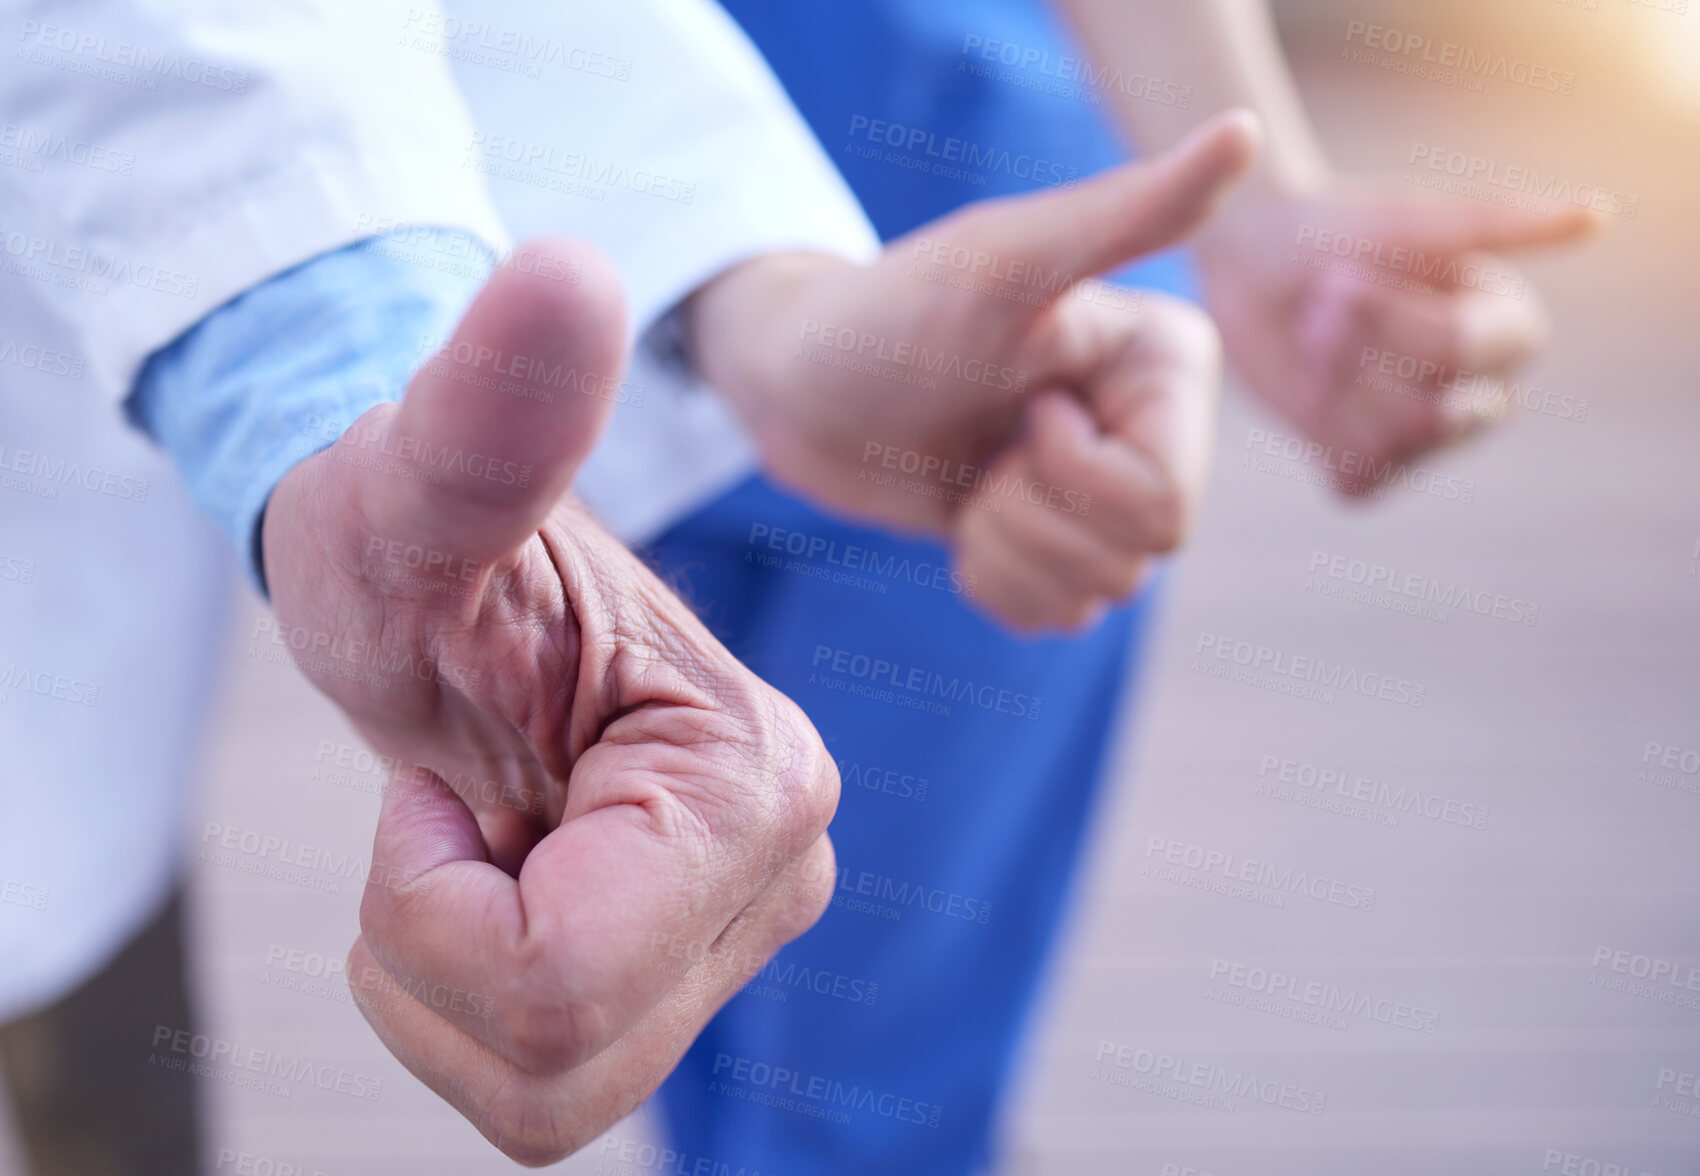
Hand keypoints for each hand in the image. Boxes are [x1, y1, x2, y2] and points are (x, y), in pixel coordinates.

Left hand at [261, 241, 839, 1164]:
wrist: (451, 566)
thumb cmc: (419, 530)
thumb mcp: (420, 486)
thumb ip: (494, 405)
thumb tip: (570, 271)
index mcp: (752, 779)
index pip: (558, 981)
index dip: (429, 906)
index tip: (435, 775)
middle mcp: (784, 863)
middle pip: (556, 1060)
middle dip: (433, 950)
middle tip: (446, 805)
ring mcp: (748, 918)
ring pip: (552, 1097)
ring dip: (449, 982)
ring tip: (471, 840)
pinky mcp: (703, 958)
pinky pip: (557, 1082)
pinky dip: (476, 1002)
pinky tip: (495, 881)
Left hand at [688, 111, 1260, 632]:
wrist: (802, 381)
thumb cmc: (890, 312)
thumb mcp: (1003, 264)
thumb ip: (1126, 213)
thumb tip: (1241, 128)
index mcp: (1169, 367)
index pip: (1166, 506)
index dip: (1073, 480)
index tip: (1019, 410)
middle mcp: (1155, 427)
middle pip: (1137, 557)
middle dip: (1029, 519)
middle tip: (981, 452)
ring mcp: (1105, 488)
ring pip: (1099, 593)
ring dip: (1005, 550)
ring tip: (968, 480)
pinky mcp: (1055, 538)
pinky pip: (1059, 616)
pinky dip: (996, 582)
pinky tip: (964, 520)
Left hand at [1192, 183, 1595, 492]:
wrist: (1254, 264)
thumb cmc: (1340, 233)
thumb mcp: (1410, 222)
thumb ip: (1499, 225)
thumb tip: (1596, 216)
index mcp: (1510, 329)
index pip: (1457, 350)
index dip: (1385, 321)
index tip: (1338, 280)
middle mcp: (1485, 393)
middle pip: (1428, 414)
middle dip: (1352, 360)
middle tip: (1317, 314)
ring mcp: (1431, 440)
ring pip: (1389, 449)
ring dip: (1329, 393)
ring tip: (1313, 349)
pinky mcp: (1372, 468)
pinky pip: (1357, 482)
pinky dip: (1319, 438)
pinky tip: (1312, 393)